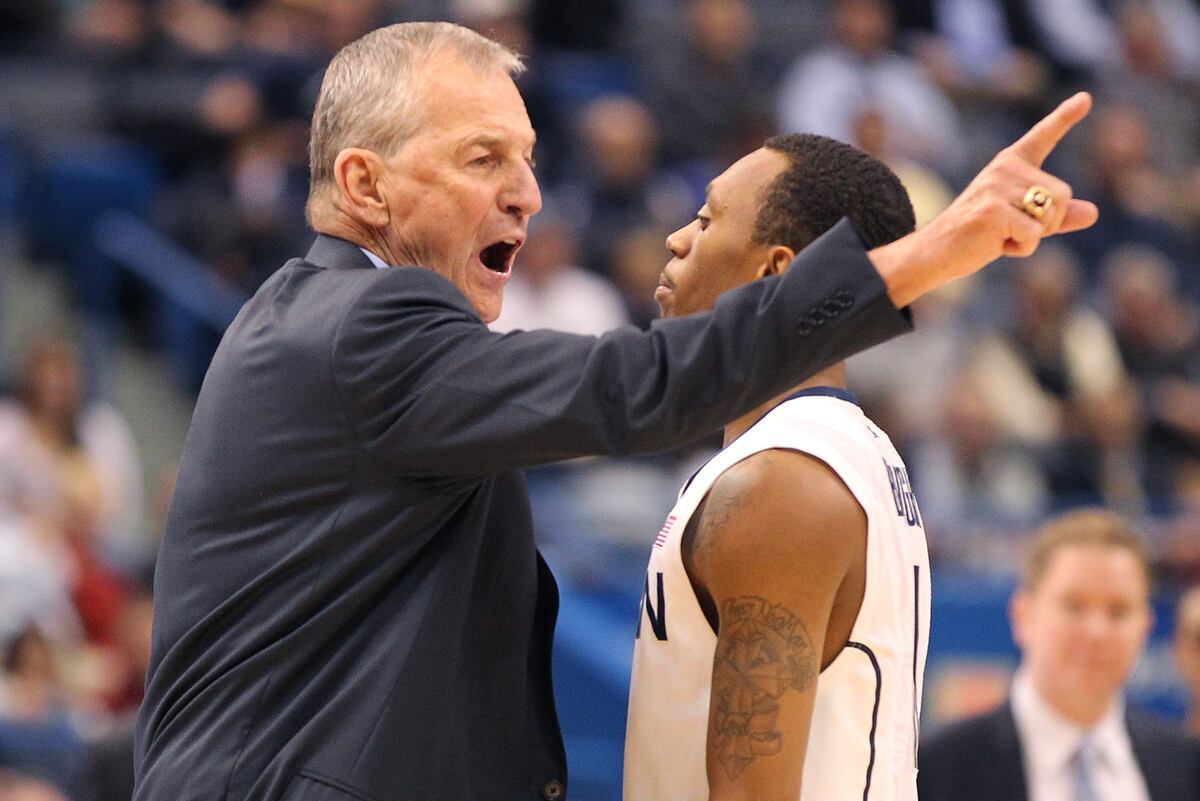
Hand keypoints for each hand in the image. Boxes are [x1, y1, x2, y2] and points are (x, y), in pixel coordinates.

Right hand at [871, 92, 1098, 307]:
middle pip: (1062, 194)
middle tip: (1014, 231)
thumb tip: (1092, 212)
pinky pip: (1034, 235)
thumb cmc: (976, 237)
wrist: (934, 253)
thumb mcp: (1020, 222)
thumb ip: (1054, 216)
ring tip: (1001, 237)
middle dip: (1048, 223)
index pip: (1042, 137)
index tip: (1085, 98)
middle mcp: (1003, 169)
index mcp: (1009, 165)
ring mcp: (996, 187)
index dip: (1065, 117)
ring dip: (1033, 238)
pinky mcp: (993, 210)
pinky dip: (1022, 248)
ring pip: (1050, 215)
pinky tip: (996, 245)